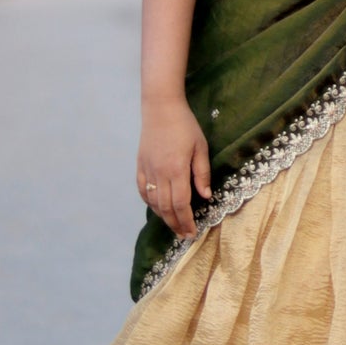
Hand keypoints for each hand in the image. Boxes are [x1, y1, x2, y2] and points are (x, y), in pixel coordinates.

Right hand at [136, 99, 211, 236]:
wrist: (161, 108)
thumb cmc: (185, 126)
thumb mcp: (200, 148)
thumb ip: (202, 173)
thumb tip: (205, 197)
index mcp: (177, 170)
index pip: (181, 204)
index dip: (186, 221)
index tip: (192, 233)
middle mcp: (159, 174)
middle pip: (166, 207)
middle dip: (176, 224)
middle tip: (184, 235)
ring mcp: (147, 170)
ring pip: (153, 202)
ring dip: (163, 217)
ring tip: (174, 225)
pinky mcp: (140, 166)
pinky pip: (142, 190)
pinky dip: (150, 203)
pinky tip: (157, 208)